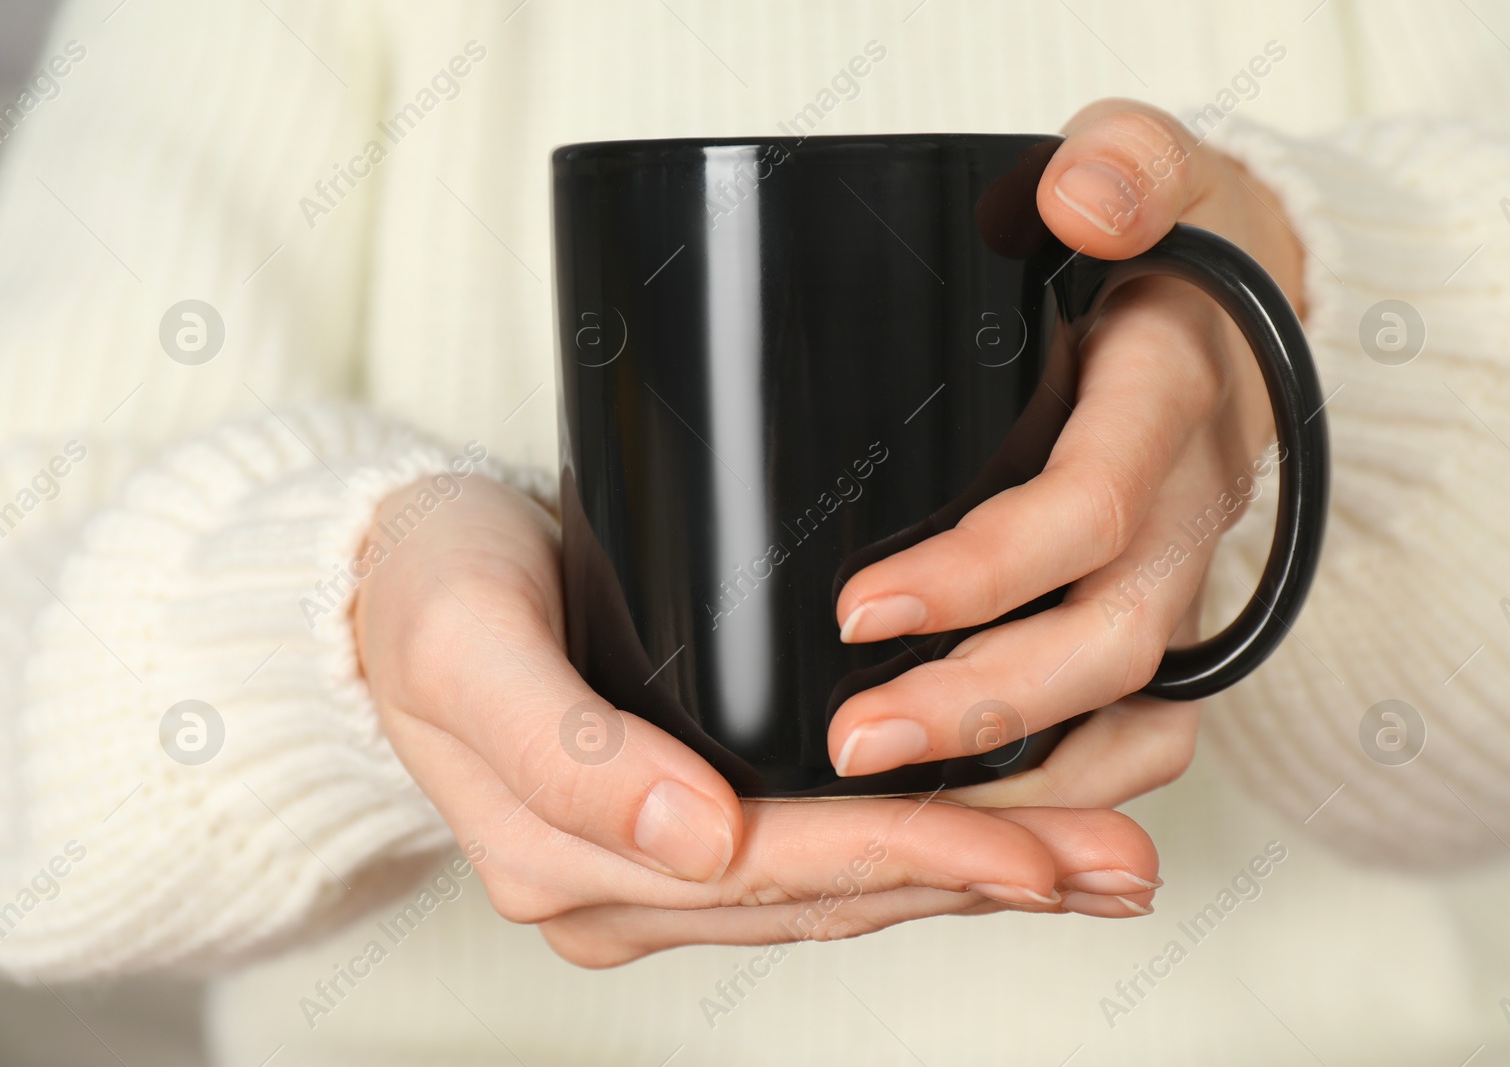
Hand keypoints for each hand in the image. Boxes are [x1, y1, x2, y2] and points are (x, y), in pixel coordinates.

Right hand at [353, 474, 1161, 968]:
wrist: (386, 587)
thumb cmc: (423, 592)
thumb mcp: (465, 645)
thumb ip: (564, 747)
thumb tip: (697, 840)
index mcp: (573, 860)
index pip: (780, 870)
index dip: (915, 859)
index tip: (1040, 851)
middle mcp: (627, 889)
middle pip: (834, 892)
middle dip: (983, 879)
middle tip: (1124, 863)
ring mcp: (656, 872)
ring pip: (841, 888)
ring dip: (978, 877)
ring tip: (1108, 863)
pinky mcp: (684, 835)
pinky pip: (817, 859)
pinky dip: (921, 851)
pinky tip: (1010, 840)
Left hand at [828, 99, 1305, 808]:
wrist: (1247, 307)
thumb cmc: (1175, 244)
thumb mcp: (1156, 165)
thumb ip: (1127, 165)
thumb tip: (1085, 198)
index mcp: (1168, 403)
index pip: (1086, 511)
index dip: (981, 573)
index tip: (855, 610)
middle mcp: (1189, 510)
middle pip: (1107, 642)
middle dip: (982, 707)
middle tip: (850, 747)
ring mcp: (1186, 573)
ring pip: (1134, 710)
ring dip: (1025, 773)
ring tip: (900, 818)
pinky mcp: (1165, 612)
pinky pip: (1142, 726)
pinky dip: (1072, 780)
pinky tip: (974, 814)